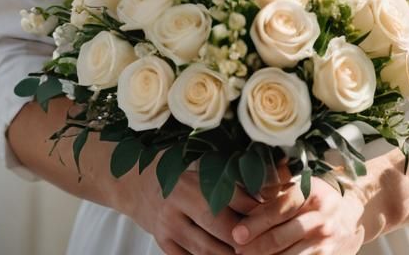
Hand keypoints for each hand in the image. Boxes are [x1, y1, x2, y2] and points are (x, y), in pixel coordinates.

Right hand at [123, 167, 258, 254]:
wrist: (135, 182)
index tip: (272, 213)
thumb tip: (267, 183)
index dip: (254, 207)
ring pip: (205, 250)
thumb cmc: (175, 169)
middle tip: (264, 243)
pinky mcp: (163, 244)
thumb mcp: (198, 162)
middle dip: (243, 238)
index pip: (230, 195)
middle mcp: (178, 201)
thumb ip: (227, 173)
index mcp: (192, 177)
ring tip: (248, 254)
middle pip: (219, 226)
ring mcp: (169, 225)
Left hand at [231, 176, 365, 254]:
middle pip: (282, 235)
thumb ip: (276, 187)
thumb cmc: (315, 196)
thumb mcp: (300, 183)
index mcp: (312, 193)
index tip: (237, 233)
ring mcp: (325, 240)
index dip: (257, 222)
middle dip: (256, 245)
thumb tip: (244, 189)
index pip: (281, 208)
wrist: (347, 215)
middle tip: (237, 248)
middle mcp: (321, 217)